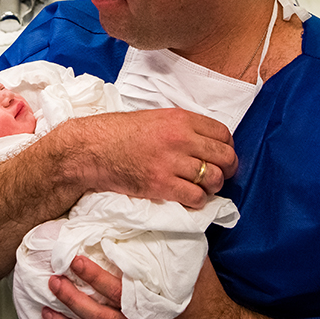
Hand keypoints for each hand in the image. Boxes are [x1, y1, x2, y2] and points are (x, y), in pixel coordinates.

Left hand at [42, 255, 235, 318]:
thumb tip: (156, 212)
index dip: (92, 275)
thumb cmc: (204, 294)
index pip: (114, 290)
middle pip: (96, 316)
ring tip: (46, 311)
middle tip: (52, 281)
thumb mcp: (193, 264)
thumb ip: (170, 243)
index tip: (74, 260)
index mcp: (150, 304)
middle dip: (71, 300)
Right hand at [50, 108, 237, 208]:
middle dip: (227, 169)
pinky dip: (198, 201)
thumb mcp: (154, 118)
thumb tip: (205, 142)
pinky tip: (189, 197)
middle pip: (224, 157)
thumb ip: (181, 126)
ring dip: (213, 187)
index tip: (221, 156)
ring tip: (202, 187)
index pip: (222, 133)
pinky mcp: (161, 185)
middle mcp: (180, 139)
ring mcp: (171, 163)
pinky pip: (196, 197)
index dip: (227, 147)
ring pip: (214, 179)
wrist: (92, 149)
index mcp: (180, 119)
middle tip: (218, 175)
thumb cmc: (119, 133)